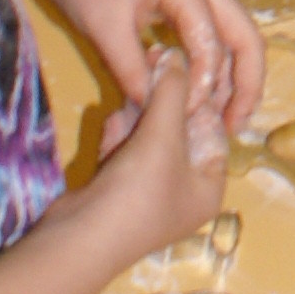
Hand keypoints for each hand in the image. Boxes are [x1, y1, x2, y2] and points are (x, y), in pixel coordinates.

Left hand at [13, 0, 266, 132]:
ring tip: (226, 120)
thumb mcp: (105, 30)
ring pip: (239, 37)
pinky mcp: (193, 1)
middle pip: (247, 37)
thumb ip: (131, 71)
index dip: (202, 86)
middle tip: (235, 126)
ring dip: (238, 77)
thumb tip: (155, 112)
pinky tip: (209, 96)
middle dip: (247, 84)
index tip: (183, 118)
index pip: (211, 45)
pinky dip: (221, 67)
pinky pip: (220, 36)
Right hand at [85, 53, 235, 264]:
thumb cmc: (137, 192)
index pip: (214, 134)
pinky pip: (124, 156)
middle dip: (164, 103)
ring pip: (149, 142)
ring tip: (132, 86)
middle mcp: (183, 195)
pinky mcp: (116, 194)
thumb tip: (176, 53)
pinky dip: (119, 138)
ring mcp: (148, 196)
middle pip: (180, 136)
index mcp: (207, 189)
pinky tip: (112, 124)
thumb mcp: (162, 136)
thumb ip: (172, 92)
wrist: (79, 240)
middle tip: (153, 64)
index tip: (185, 65)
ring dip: (139, 116)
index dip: (200, 99)